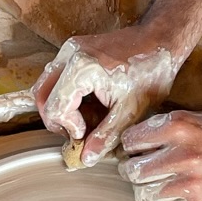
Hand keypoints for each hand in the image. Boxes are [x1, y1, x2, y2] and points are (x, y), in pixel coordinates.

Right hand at [33, 25, 184, 164]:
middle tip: (79, 131)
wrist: (160, 42)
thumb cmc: (150, 71)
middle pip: (41, 96)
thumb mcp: (131, 110)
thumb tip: (86, 158)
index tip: (87, 133)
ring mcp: (69, 49)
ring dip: (59, 107)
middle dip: (57, 120)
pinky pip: (56, 76)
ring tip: (83, 118)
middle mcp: (69, 54)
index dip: (68, 128)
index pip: (54, 108)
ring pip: (44, 86)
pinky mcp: (73, 49)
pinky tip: (87, 104)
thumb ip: (106, 136)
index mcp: (82, 68)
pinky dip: (64, 95)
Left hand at [118, 111, 201, 200]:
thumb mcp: (196, 118)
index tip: (135, 148)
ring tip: (153, 184)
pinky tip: (167, 197)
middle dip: (131, 170)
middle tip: (138, 168)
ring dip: (144, 189)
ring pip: (142, 194)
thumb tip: (136, 139)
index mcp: (178, 128)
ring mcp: (188, 183)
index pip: (131, 141)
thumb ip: (166, 126)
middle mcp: (180, 156)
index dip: (130, 145)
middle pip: (132, 171)